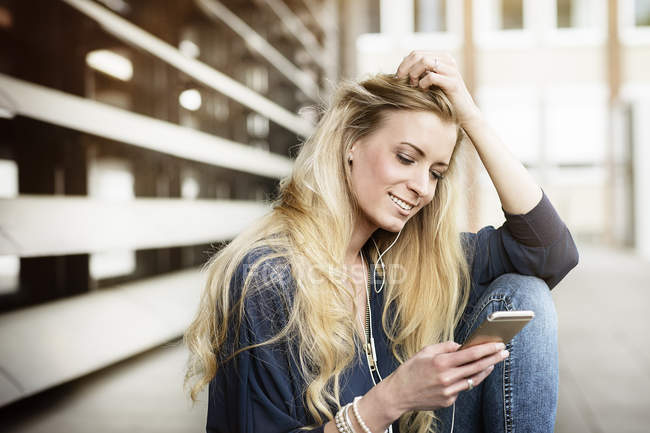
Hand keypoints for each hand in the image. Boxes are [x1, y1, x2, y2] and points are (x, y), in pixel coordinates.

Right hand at [384, 340, 507, 412]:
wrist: (399, 394)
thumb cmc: (410, 370)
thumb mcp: (425, 352)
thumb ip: (445, 347)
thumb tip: (461, 346)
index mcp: (441, 362)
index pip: (470, 354)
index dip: (487, 349)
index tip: (498, 344)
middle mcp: (447, 378)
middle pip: (477, 367)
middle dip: (493, 358)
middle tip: (504, 352)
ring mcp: (449, 391)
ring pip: (473, 380)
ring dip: (485, 370)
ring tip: (492, 363)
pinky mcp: (448, 401)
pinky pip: (462, 389)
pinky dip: (466, 380)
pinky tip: (468, 375)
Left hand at [395, 51, 480, 126]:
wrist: (463, 112)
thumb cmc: (443, 97)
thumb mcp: (430, 81)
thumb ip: (420, 71)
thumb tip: (402, 65)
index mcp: (441, 57)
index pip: (416, 53)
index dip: (403, 64)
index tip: (398, 78)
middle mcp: (448, 60)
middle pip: (418, 55)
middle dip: (406, 68)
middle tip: (402, 82)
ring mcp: (451, 70)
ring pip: (424, 62)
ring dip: (414, 74)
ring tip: (414, 86)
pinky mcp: (453, 83)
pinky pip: (431, 77)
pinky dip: (423, 84)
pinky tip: (423, 91)